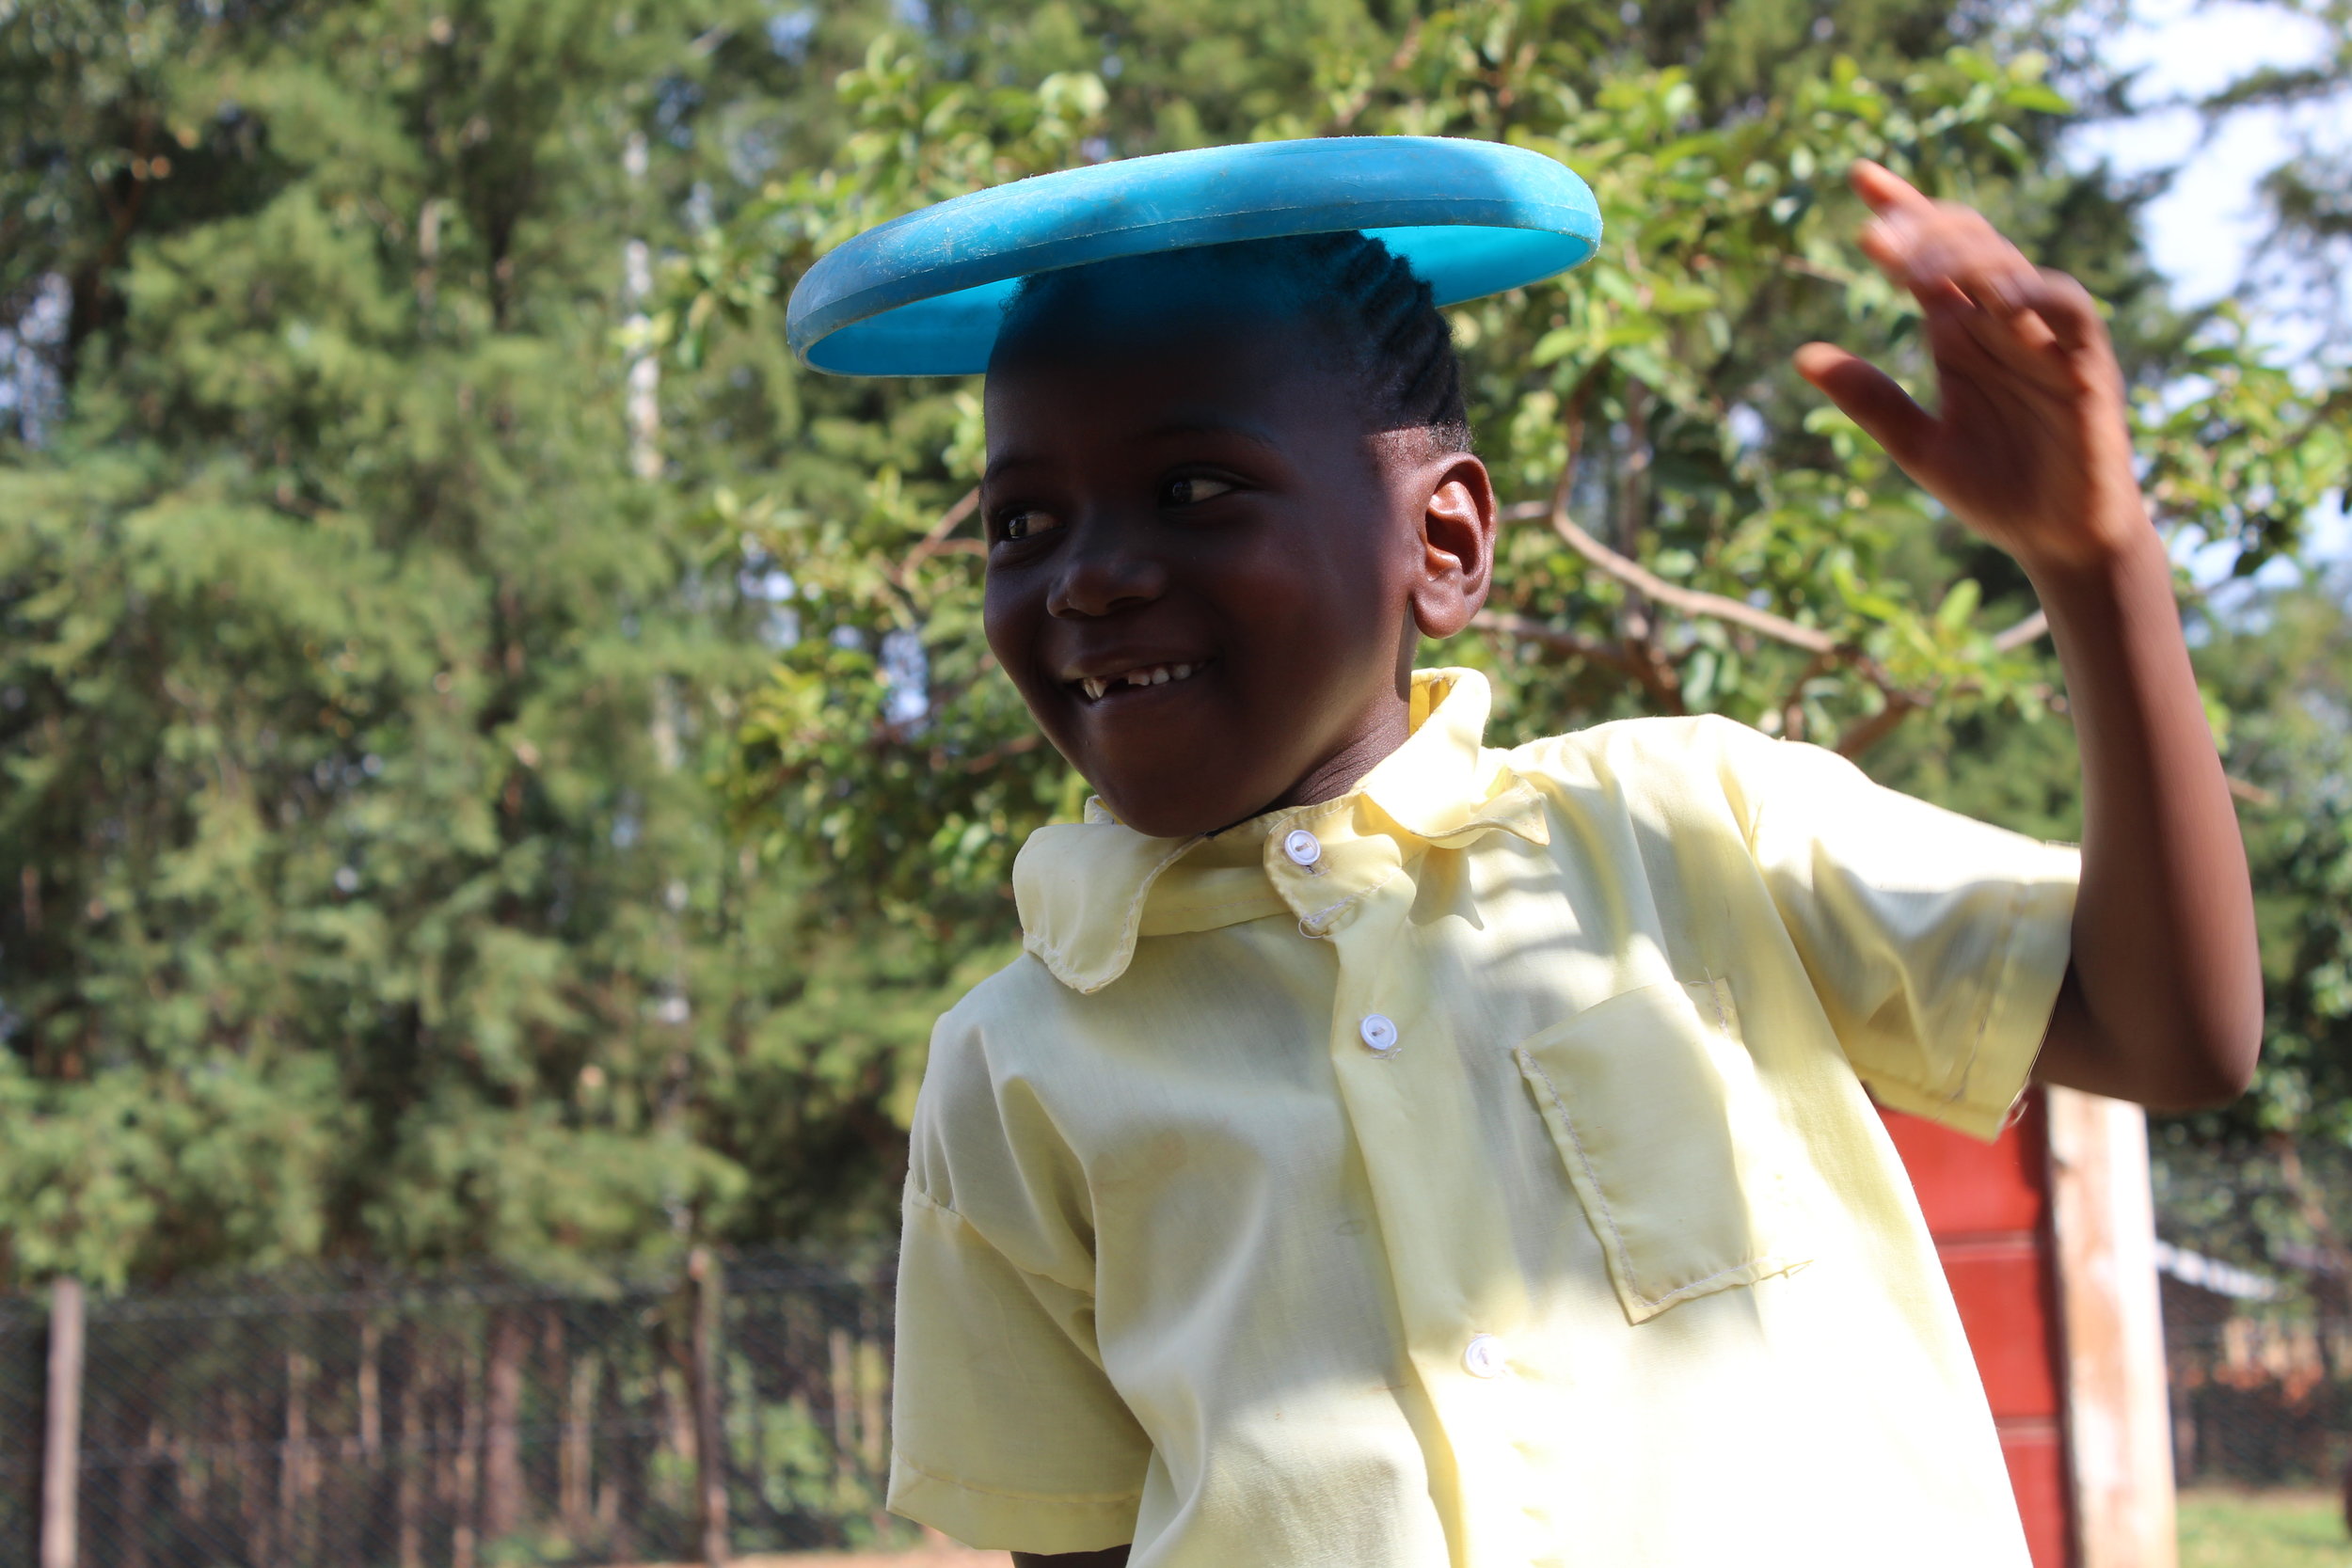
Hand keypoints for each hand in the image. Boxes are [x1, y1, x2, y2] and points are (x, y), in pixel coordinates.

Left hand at [1794, 161, 2151, 579]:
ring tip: (1914, 271)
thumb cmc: (1996, 489)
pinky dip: (2037, 293)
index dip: (1902, 210)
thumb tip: (1800, 354)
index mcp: (1959, 334)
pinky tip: (1997, 295)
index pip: (1928, 257)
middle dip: (1921, 232)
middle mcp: (2001, 324)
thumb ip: (1870, 400)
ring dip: (1964, 259)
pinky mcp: (2086, 363)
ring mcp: (2045, 339)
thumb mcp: (1918, 447)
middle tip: (1873, 236)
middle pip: (1965, 247)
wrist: (2058, 542)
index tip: (1859, 175)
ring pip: (2009, 267)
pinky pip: (2069, 309)